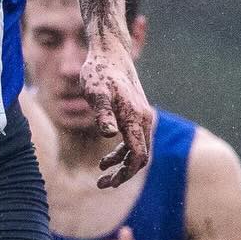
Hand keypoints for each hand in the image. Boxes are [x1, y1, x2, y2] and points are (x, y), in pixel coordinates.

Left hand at [80, 37, 152, 187]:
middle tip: (102, 185)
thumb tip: (109, 134)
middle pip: (141, 156)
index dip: (126, 173)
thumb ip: (102, 113)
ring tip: (102, 178)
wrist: (110, 54)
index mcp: (136, 118)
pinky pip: (134, 141)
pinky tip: (105, 161)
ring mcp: (142, 117)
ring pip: (138, 150)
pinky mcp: (136, 114)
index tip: (109, 183)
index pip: (138, 155)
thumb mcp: (96, 92)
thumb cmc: (99, 73)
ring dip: (122, 166)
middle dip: (124, 174)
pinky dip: (122, 153)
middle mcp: (144, 119)